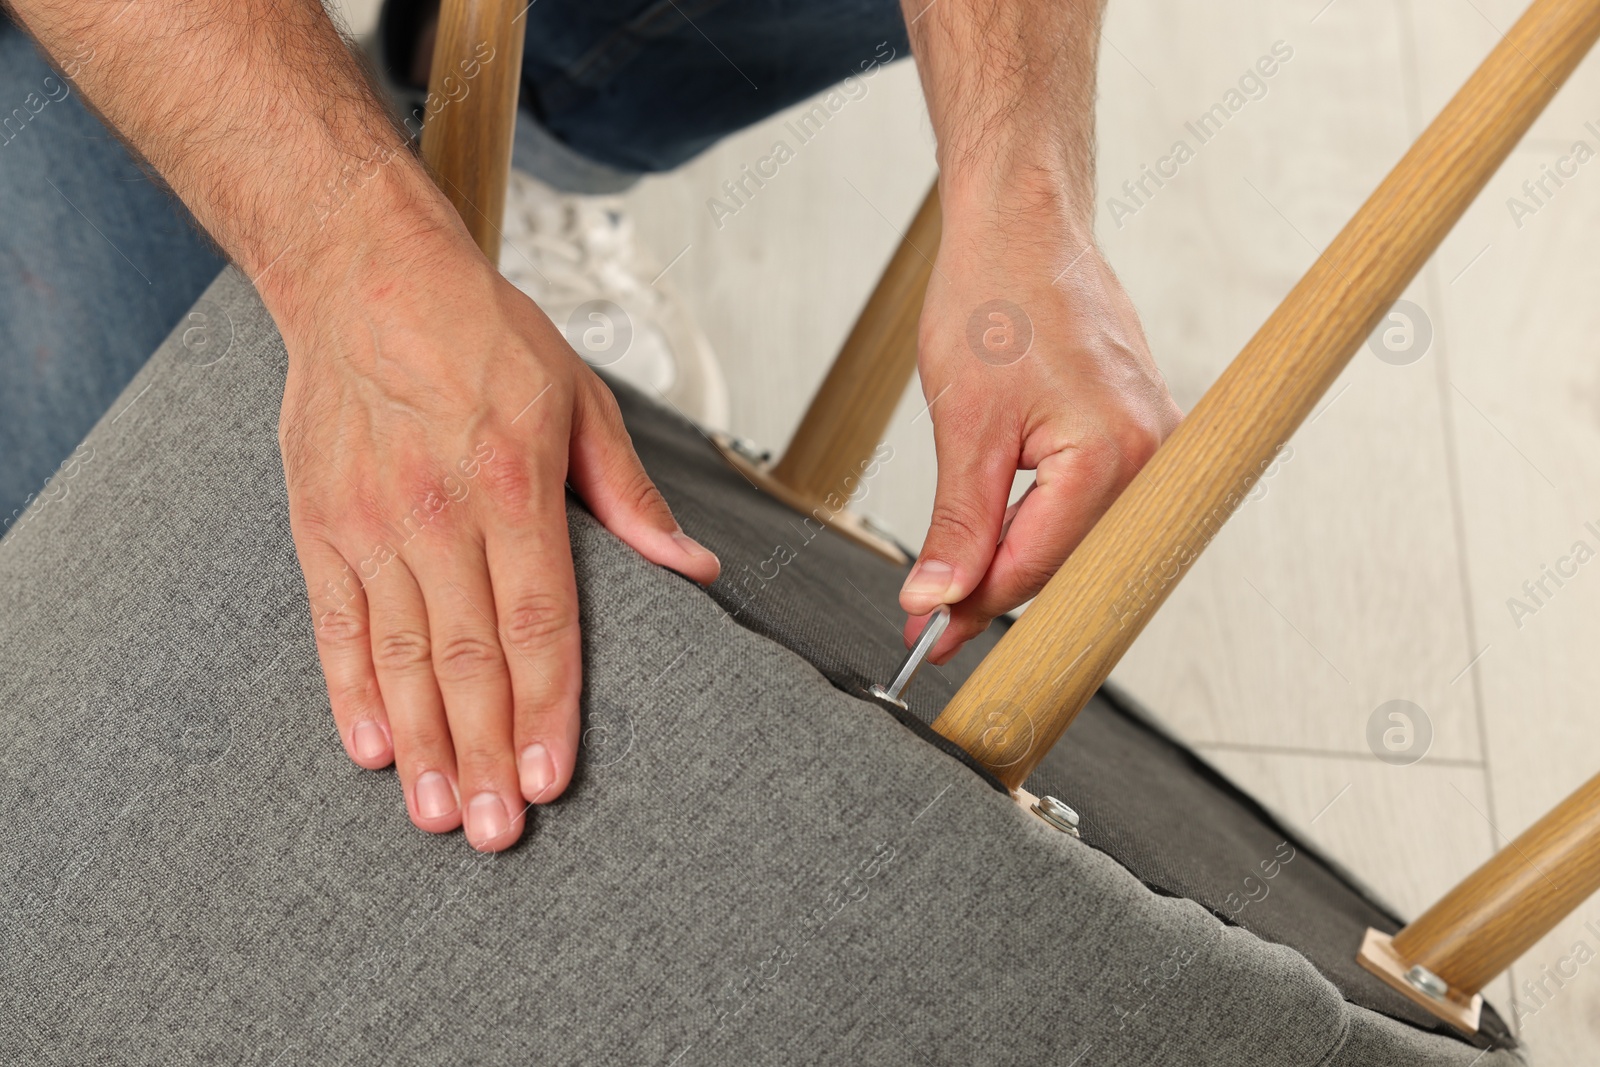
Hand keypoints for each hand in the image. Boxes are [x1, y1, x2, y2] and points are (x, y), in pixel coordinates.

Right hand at [275, 220, 719, 850]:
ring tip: (435, 814)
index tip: (550, 779)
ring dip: (420, 742)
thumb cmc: (483, 335)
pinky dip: (349, 691)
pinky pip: (335, 624)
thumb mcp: (582, 399)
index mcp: (513, 481)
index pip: (538, 621)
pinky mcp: (319, 523)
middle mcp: (436, 510)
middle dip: (483, 752)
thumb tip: (693, 568)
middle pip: (466, 657)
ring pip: (397, 656)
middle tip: (493, 831)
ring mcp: (370, 521)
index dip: (546, 708)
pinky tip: (370, 749)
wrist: (363, 275)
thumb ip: (631, 496)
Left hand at [899, 191, 1181, 659]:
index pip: (1037, 567)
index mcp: (1113, 455)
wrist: (1022, 225)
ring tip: (952, 577)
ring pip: (1079, 541)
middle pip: (1066, 564)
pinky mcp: (1139, 432)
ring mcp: (1154, 444)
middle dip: (994, 594)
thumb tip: (936, 601)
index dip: (973, 608)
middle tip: (929, 621)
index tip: (924, 637)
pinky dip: (1040, 526)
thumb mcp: (963, 425)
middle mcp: (1152, 456)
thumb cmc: (995, 298)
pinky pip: (1091, 506)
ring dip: (1016, 562)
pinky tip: (998, 535)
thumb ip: (957, 525)